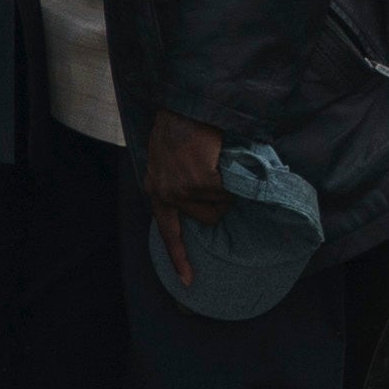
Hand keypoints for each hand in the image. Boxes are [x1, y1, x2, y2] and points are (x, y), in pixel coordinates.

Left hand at [139, 111, 231, 290]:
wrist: (183, 105)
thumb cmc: (179, 129)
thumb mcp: (167, 159)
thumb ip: (178, 183)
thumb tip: (205, 204)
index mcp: (156, 190)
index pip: (168, 231)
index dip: (179, 256)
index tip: (189, 282)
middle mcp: (166, 193)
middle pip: (207, 218)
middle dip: (217, 200)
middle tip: (213, 172)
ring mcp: (183, 188)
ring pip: (222, 204)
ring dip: (225, 186)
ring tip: (213, 161)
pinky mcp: (199, 180)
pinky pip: (228, 191)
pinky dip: (232, 179)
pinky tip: (219, 159)